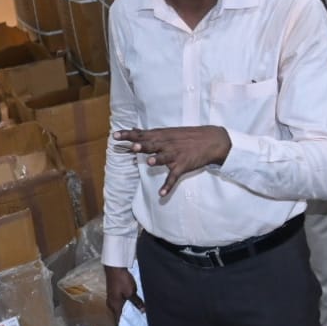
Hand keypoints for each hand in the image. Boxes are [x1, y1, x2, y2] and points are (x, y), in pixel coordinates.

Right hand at [105, 265, 143, 323]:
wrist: (114, 267)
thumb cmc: (121, 280)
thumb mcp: (131, 292)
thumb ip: (137, 302)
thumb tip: (143, 311)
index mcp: (115, 306)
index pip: (118, 322)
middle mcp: (111, 305)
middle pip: (118, 317)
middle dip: (126, 323)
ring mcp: (111, 299)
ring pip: (119, 311)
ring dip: (126, 315)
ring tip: (135, 320)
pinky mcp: (113, 294)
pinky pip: (119, 305)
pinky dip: (125, 308)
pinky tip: (131, 308)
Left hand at [114, 126, 230, 197]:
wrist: (211, 140)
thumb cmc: (187, 136)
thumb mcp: (168, 132)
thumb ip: (150, 134)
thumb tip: (134, 131)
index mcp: (162, 136)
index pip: (142, 134)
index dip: (128, 135)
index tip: (115, 135)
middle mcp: (167, 144)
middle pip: (152, 145)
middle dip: (143, 145)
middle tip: (133, 147)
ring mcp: (176, 155)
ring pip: (164, 158)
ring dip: (158, 160)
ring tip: (150, 162)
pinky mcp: (183, 166)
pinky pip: (174, 177)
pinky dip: (168, 186)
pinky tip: (161, 194)